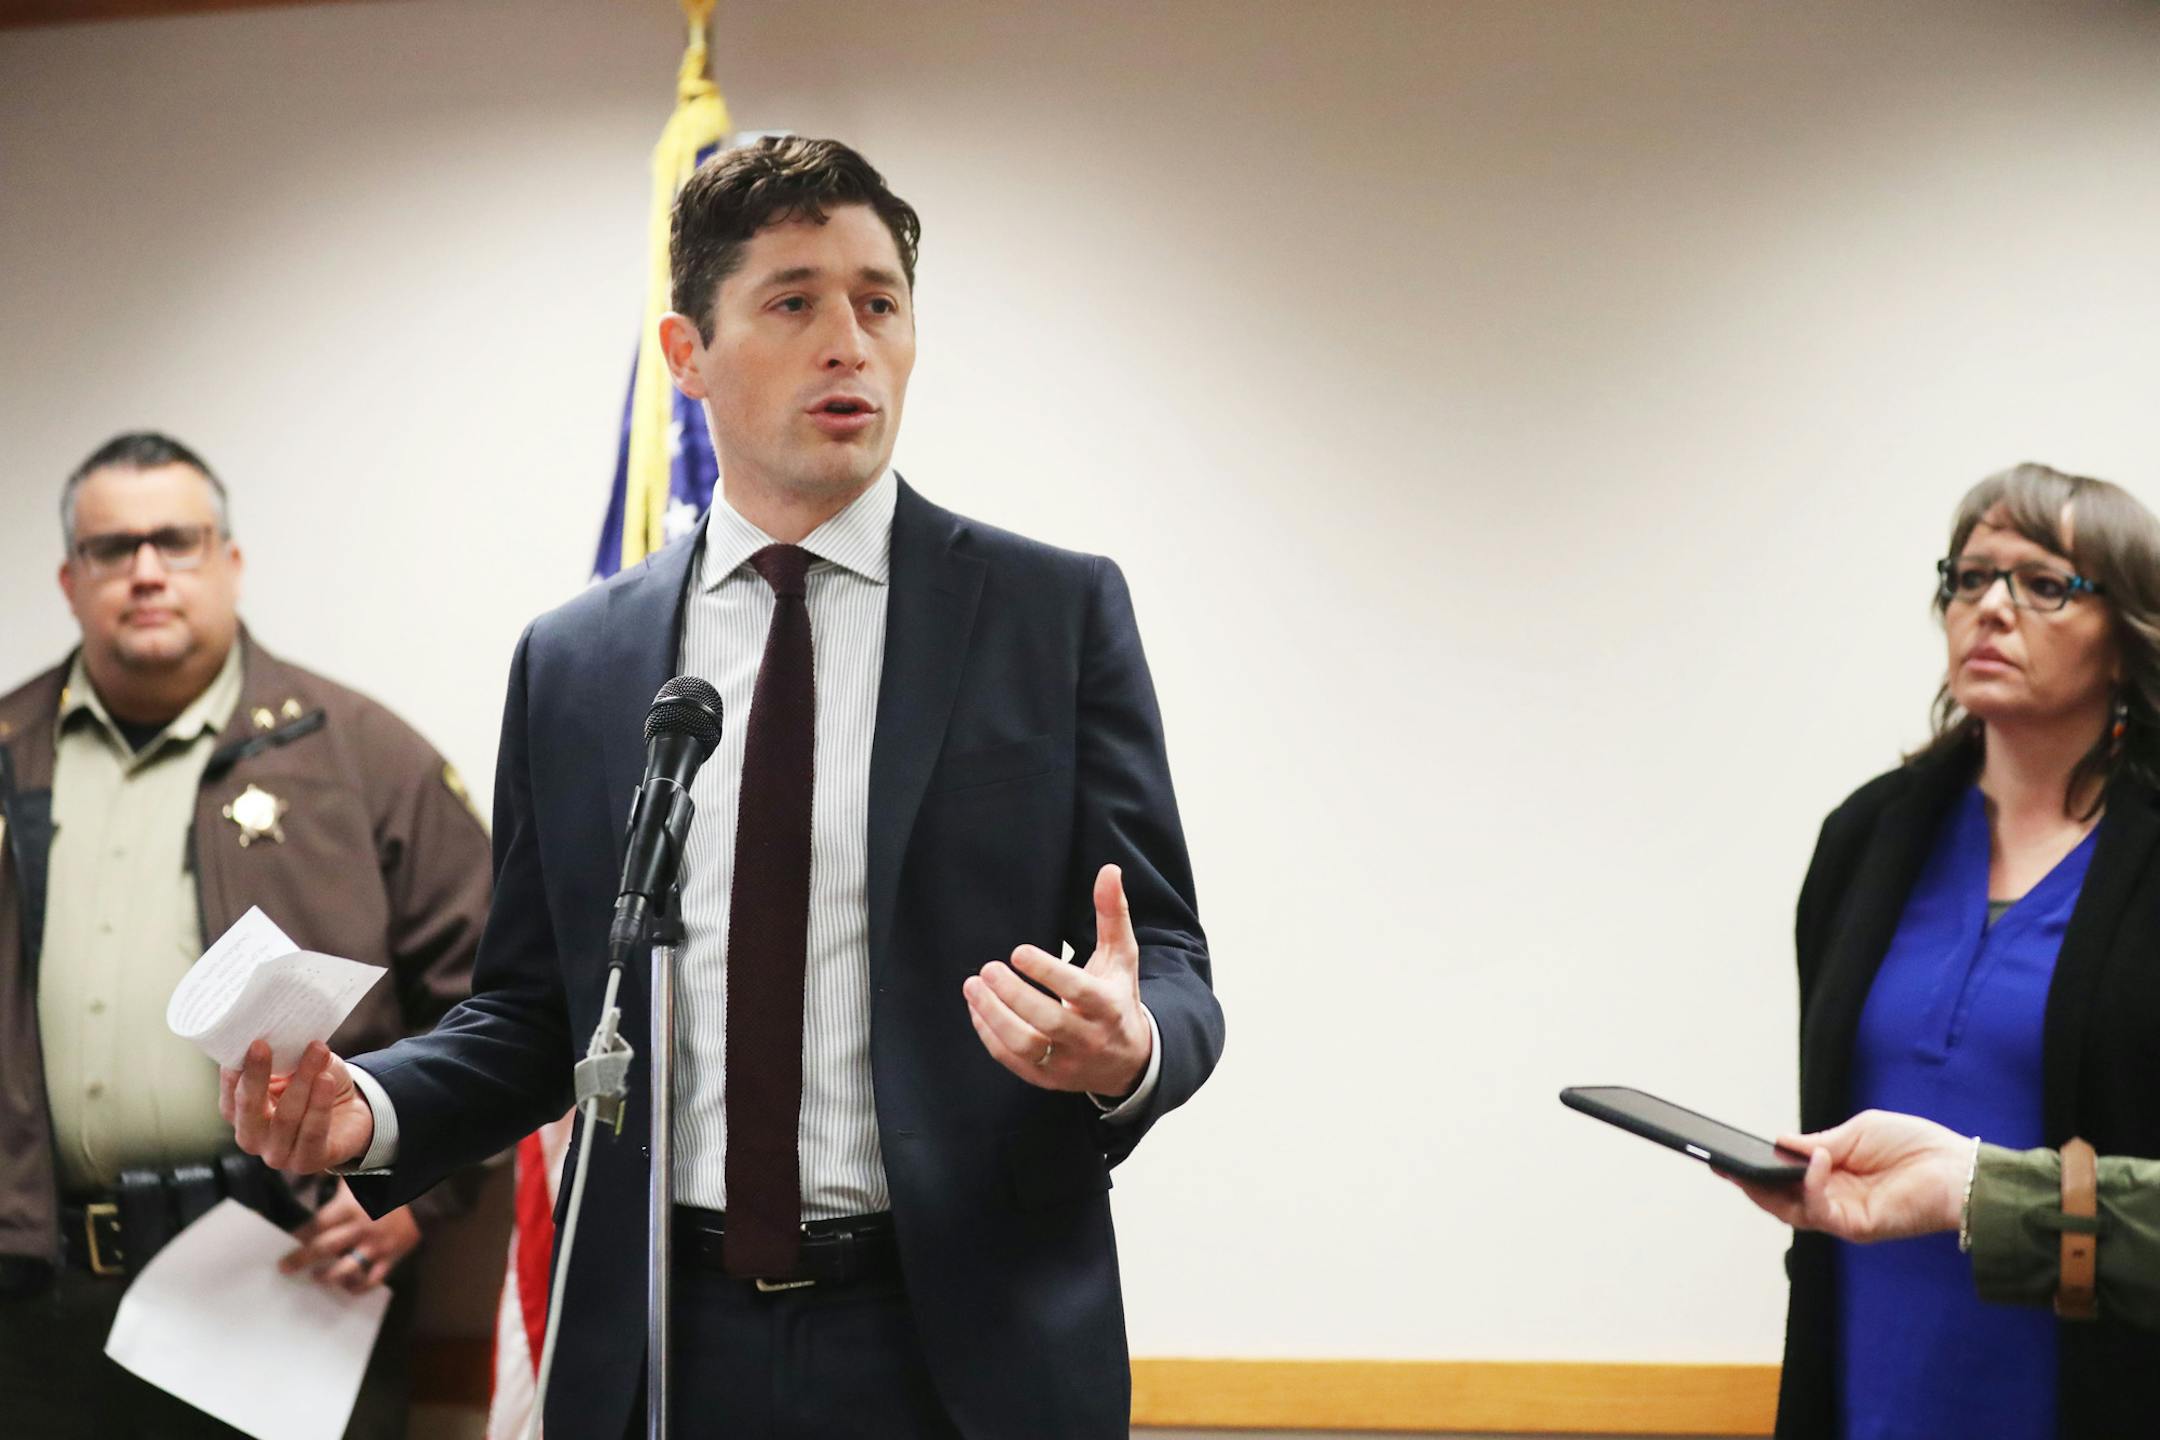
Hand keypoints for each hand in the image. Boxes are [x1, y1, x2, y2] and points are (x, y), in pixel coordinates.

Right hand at [222, 1039, 374, 1173]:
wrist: (352, 1111)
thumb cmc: (315, 1085)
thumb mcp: (295, 1067)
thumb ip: (282, 1056)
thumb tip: (276, 1030)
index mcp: (240, 1115)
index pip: (230, 1095)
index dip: (234, 1072)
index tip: (244, 1042)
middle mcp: (252, 1138)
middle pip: (249, 1108)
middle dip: (256, 1075)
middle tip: (262, 1045)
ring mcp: (278, 1155)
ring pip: (286, 1117)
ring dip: (302, 1081)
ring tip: (317, 1051)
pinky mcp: (308, 1161)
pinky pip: (312, 1132)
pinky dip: (320, 1103)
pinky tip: (327, 1079)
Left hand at [279, 1181, 419, 1292]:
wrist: (421, 1195)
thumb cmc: (383, 1186)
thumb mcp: (357, 1178)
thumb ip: (333, 1175)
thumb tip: (310, 1163)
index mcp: (350, 1208)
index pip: (317, 1224)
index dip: (300, 1234)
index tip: (287, 1240)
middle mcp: (361, 1228)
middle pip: (324, 1248)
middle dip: (300, 1260)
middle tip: (284, 1268)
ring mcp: (376, 1245)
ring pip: (346, 1268)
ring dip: (326, 1276)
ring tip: (316, 1277)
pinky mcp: (391, 1257)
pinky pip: (372, 1279)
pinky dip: (358, 1287)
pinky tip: (346, 1287)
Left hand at [963, 864, 1151, 1097]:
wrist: (1129, 1061)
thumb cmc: (1118, 997)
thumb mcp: (1122, 956)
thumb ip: (1112, 914)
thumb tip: (1108, 870)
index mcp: (1108, 1006)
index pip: (1078, 991)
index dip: (1047, 972)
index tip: (1018, 951)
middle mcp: (1089, 1038)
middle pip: (1049, 1021)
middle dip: (1014, 996)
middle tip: (987, 969)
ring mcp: (1067, 1063)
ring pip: (1026, 1047)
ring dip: (994, 1017)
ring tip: (972, 986)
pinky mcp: (1046, 1079)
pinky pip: (1013, 1061)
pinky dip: (990, 1035)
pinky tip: (977, 1008)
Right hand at [1725, 1109, 1972, 1243]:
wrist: (1956, 1169)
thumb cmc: (1914, 1145)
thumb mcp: (1856, 1132)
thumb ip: (1818, 1142)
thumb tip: (1780, 1142)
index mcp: (1831, 1174)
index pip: (1784, 1176)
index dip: (1756, 1167)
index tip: (1727, 1155)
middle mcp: (1832, 1198)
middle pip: (1778, 1199)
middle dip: (1748, 1184)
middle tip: (1722, 1166)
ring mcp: (1842, 1215)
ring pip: (1790, 1210)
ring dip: (1769, 1188)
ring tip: (1755, 1163)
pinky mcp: (1856, 1227)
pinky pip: (1820, 1209)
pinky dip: (1812, 1184)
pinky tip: (1818, 1160)